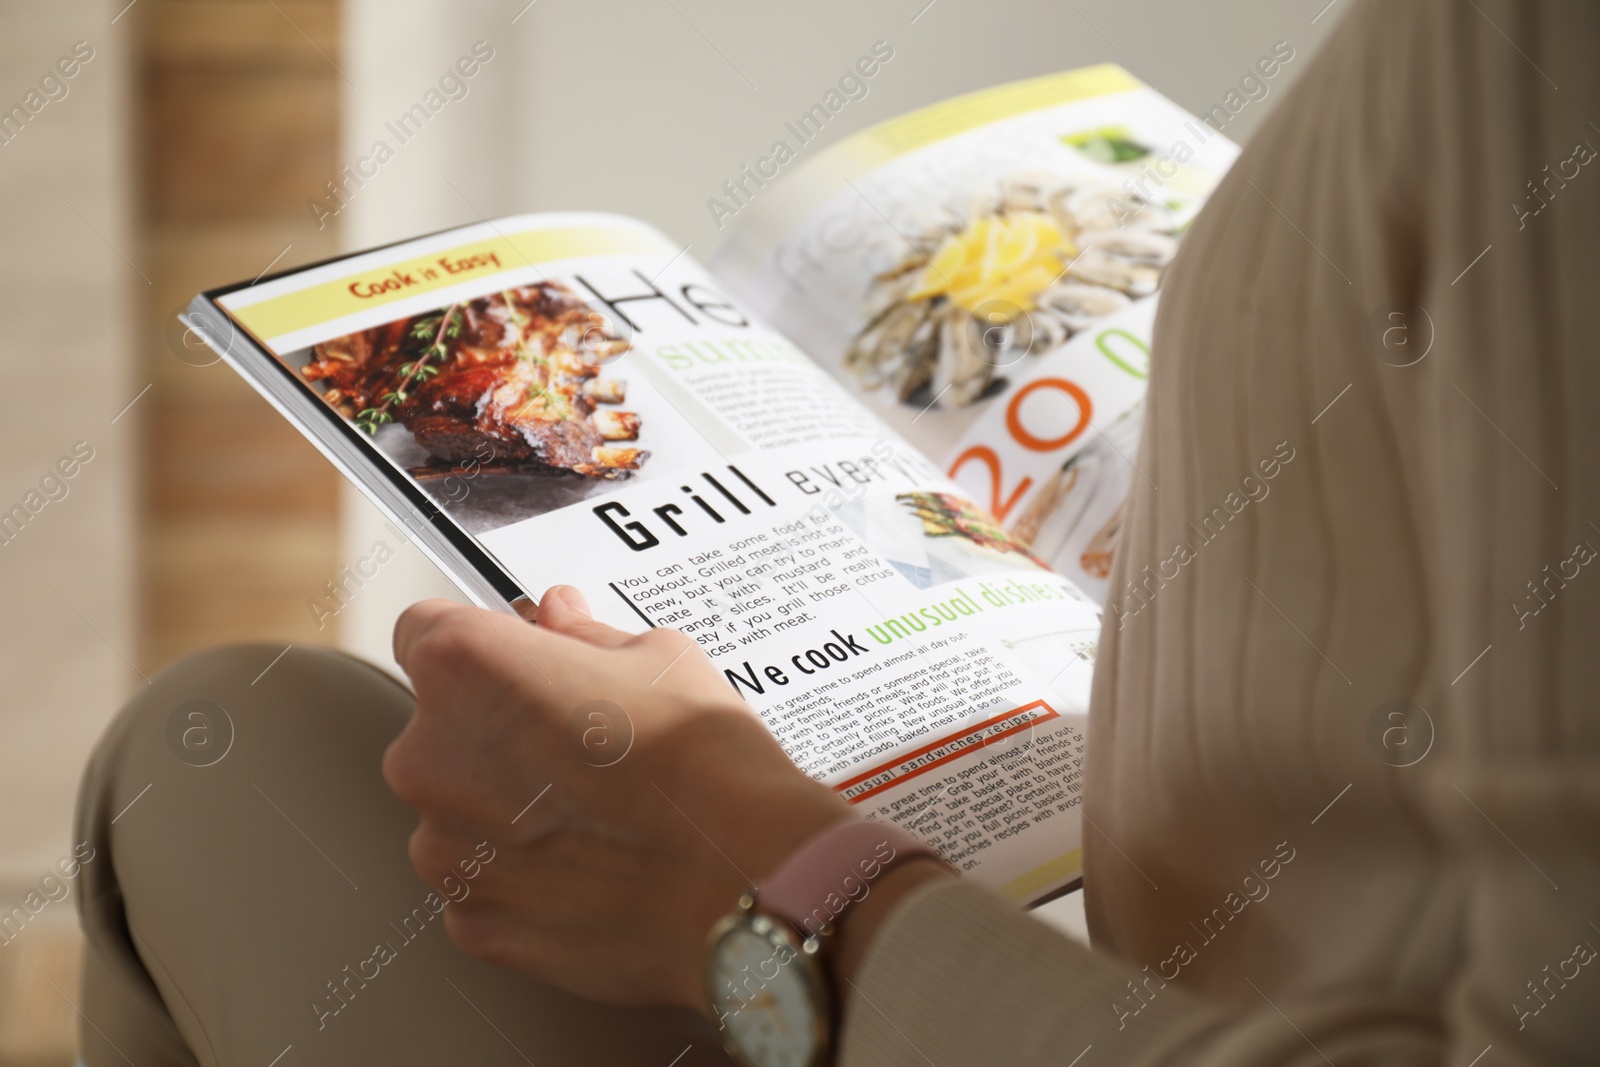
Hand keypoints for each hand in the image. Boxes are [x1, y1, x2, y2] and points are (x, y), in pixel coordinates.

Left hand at [383, 586, 851, 1010]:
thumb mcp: (658, 657)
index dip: (479, 643)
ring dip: (506, 808)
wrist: (744, 879)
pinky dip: (523, 876)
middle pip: (440, 728)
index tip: (517, 661)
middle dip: (497, 731)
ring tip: (597, 814)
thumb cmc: (706, 763)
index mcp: (465, 669)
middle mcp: (430, 756)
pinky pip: (482, 883)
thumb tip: (557, 617)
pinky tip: (592, 867)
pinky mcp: (472, 919)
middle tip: (582, 744)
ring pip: (458, 810)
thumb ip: (582, 635)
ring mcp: (444, 847)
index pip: (425, 631)